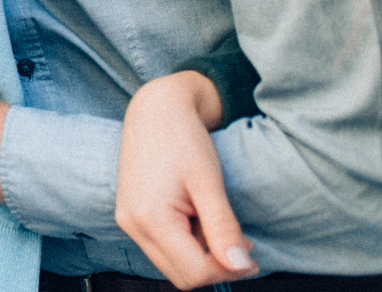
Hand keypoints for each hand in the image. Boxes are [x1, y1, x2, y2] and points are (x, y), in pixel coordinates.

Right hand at [116, 72, 256, 286]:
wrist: (155, 107)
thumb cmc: (183, 138)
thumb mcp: (209, 183)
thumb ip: (223, 229)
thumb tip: (240, 268)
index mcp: (149, 218)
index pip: (195, 272)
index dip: (229, 270)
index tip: (251, 251)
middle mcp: (132, 225)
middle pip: (182, 276)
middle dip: (216, 267)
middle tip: (240, 241)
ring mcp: (129, 221)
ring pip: (173, 265)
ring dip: (202, 256)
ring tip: (217, 222)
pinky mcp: (133, 215)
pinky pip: (164, 248)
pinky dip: (188, 244)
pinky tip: (200, 218)